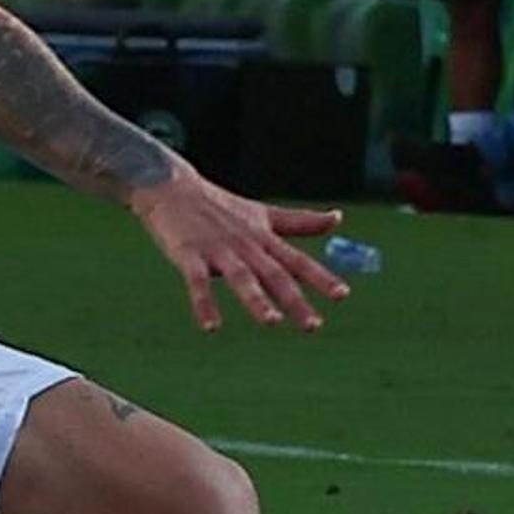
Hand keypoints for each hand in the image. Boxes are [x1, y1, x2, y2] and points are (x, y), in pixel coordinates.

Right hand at [128, 172, 352, 331]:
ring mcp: (217, 249)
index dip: (320, 278)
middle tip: (313, 326)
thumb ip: (301, 222)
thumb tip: (338, 218)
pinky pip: (198, 282)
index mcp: (264, 238)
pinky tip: (211, 326)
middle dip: (295, 300)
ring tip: (272, 322)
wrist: (171, 186)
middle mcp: (246, 245)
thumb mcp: (264, 214)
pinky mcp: (188, 254)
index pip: (298, 261)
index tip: (342, 295)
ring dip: (256, 300)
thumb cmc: (221, 206)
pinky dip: (204, 303)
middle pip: (274, 275)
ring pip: (241, 277)